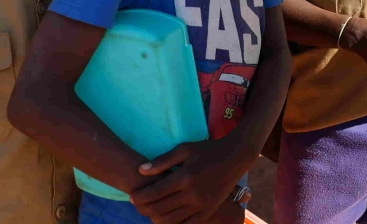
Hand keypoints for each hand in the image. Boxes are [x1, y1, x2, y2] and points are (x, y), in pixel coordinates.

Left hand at [129, 138, 244, 223]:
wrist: (235, 157)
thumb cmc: (207, 150)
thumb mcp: (185, 149)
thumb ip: (162, 161)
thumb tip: (140, 170)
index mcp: (185, 176)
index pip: (155, 193)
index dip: (139, 197)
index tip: (131, 197)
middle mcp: (193, 193)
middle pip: (160, 209)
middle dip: (143, 209)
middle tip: (136, 206)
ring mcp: (202, 205)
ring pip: (171, 221)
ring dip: (155, 219)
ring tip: (148, 212)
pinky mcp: (208, 211)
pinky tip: (165, 218)